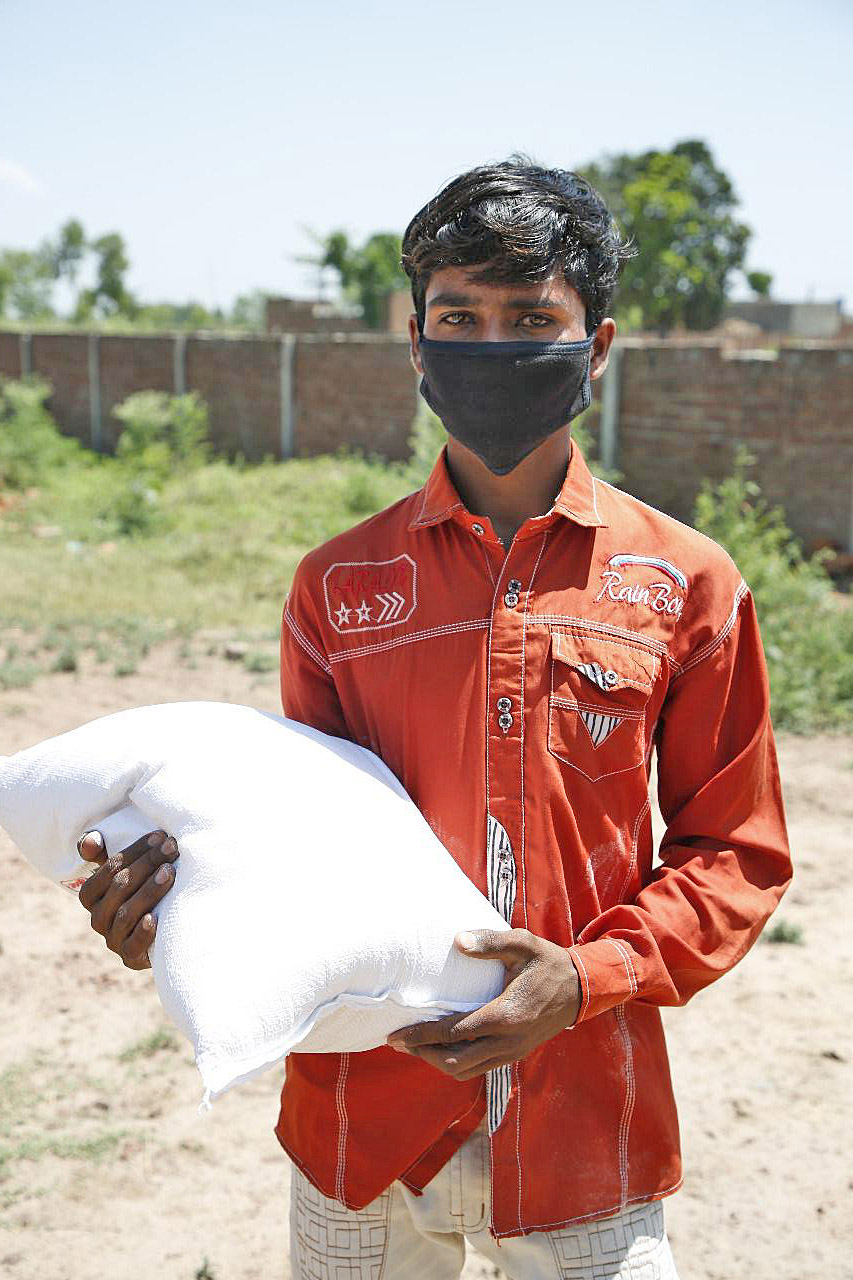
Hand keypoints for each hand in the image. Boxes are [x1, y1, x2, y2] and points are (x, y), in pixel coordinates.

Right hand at [77, 829, 179, 970]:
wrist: (164, 930)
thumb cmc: (142, 889)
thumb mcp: (125, 869)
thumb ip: (105, 852)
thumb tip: (91, 842)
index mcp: (91, 895)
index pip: (108, 870)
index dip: (134, 851)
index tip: (160, 836)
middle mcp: (98, 918)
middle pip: (119, 887)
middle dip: (148, 863)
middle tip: (172, 848)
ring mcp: (113, 939)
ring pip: (126, 913)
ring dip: (149, 890)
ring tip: (170, 872)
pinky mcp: (130, 958)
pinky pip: (133, 946)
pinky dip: (143, 932)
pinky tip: (156, 918)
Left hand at [386, 928, 580, 1080]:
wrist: (581, 989)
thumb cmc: (548, 963)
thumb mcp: (523, 944)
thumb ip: (491, 942)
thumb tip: (458, 941)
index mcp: (506, 1016)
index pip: (454, 1033)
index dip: (422, 1035)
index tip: (396, 1034)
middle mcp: (508, 1041)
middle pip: (455, 1062)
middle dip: (423, 1054)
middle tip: (399, 1041)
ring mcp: (512, 1052)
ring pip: (466, 1070)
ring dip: (438, 1061)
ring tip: (417, 1045)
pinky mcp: (515, 1054)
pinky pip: (479, 1067)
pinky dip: (456, 1061)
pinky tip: (443, 1046)